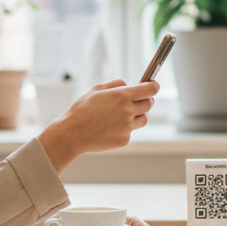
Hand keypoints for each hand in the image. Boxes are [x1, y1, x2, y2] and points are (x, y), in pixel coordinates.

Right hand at [37, 79, 159, 172]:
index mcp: (122, 96)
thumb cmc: (82, 109)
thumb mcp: (97, 89)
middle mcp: (128, 111)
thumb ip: (116, 85)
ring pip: (144, 119)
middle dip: (145, 100)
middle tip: (137, 99)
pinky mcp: (124, 140)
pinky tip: (110, 127)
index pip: (150, 90)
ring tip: (124, 114)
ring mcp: (127, 127)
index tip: (153, 86)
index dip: (154, 86)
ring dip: (138, 114)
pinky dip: (125, 128)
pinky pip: (131, 131)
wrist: (72, 133)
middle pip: (149, 104)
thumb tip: (129, 85)